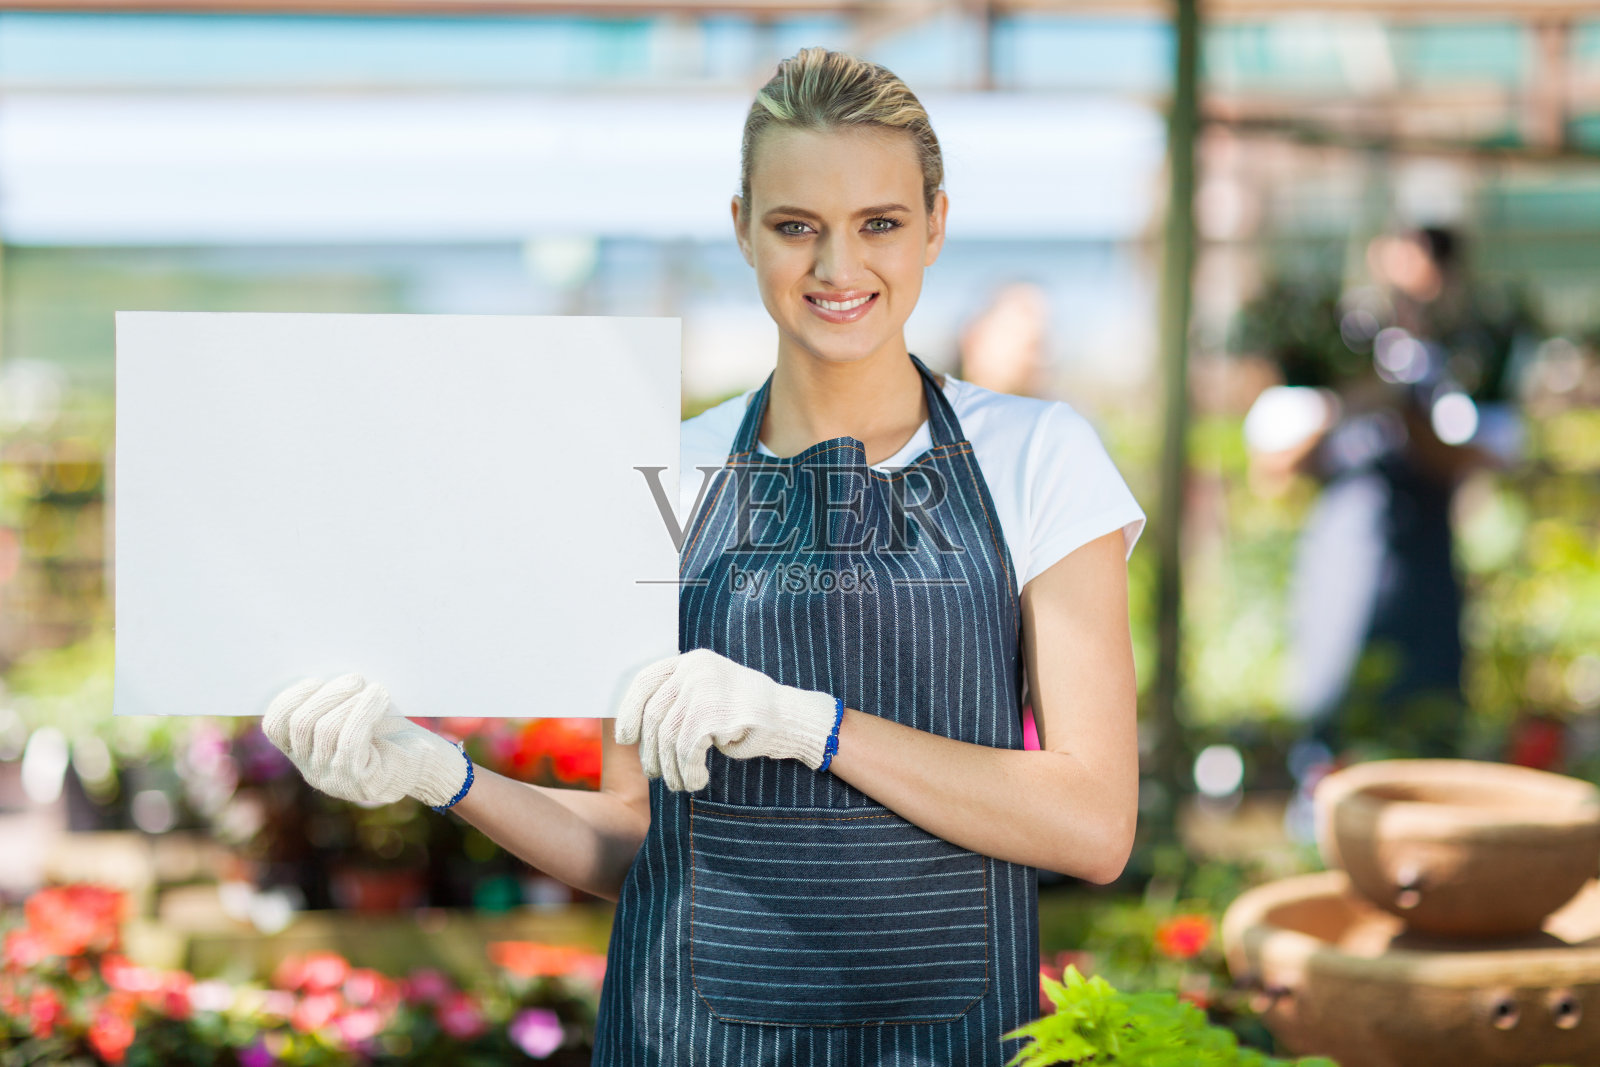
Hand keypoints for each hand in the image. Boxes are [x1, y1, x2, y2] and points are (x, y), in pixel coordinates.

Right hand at [262, 673, 469, 807]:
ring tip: (373, 688)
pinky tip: (380, 697)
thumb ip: (335, 696)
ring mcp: (333, 779)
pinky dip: (364, 713)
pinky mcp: (359, 781)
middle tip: (354, 679)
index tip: (317, 678)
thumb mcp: (356, 709)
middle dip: (326, 694)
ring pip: (326, 731)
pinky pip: (350, 742)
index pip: (275, 726)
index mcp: (303, 751)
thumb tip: (324, 661)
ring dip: (349, 701)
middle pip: (300, 724)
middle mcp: (311, 769)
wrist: (426, 761)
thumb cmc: (390, 730)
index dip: (290, 697)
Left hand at [614, 648, 839, 791]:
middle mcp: (694, 670)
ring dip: (671, 767)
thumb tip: (637, 731)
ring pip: (669, 737)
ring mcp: (703, 690)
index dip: (629, 711)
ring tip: (680, 783)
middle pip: (655, 715)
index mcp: (691, 661)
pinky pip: (687, 751)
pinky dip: (688, 771)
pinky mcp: (712, 714)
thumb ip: (678, 700)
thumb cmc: (746, 713)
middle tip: (655, 774)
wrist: (789, 718)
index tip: (625, 738)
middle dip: (652, 751)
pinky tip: (697, 780)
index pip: (646, 682)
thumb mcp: (708, 694)